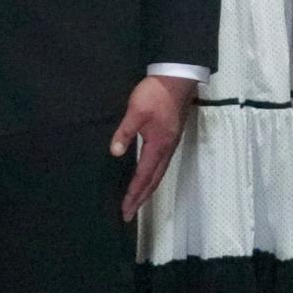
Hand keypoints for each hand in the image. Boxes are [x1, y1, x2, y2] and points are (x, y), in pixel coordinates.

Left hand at [108, 74, 190, 219]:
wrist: (177, 78)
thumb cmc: (155, 94)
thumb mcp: (136, 112)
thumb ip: (125, 132)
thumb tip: (114, 153)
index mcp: (158, 146)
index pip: (143, 176)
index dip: (133, 194)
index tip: (125, 210)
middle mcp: (167, 149)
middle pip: (154, 181)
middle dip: (141, 198)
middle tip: (129, 214)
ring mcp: (171, 144)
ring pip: (159, 174)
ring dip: (148, 190)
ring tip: (137, 201)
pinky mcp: (171, 137)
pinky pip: (161, 165)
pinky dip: (152, 177)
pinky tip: (147, 176)